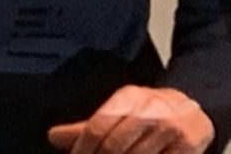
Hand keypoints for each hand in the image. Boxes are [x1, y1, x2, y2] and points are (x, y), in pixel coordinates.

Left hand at [47, 85, 213, 153]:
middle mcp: (149, 110)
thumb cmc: (149, 112)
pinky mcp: (188, 147)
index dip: (83, 149)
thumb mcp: (119, 110)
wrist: (194, 110)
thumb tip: (52, 137)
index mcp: (128, 98)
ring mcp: (171, 129)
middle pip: (115, 146)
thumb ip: (86, 127)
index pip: (97, 127)